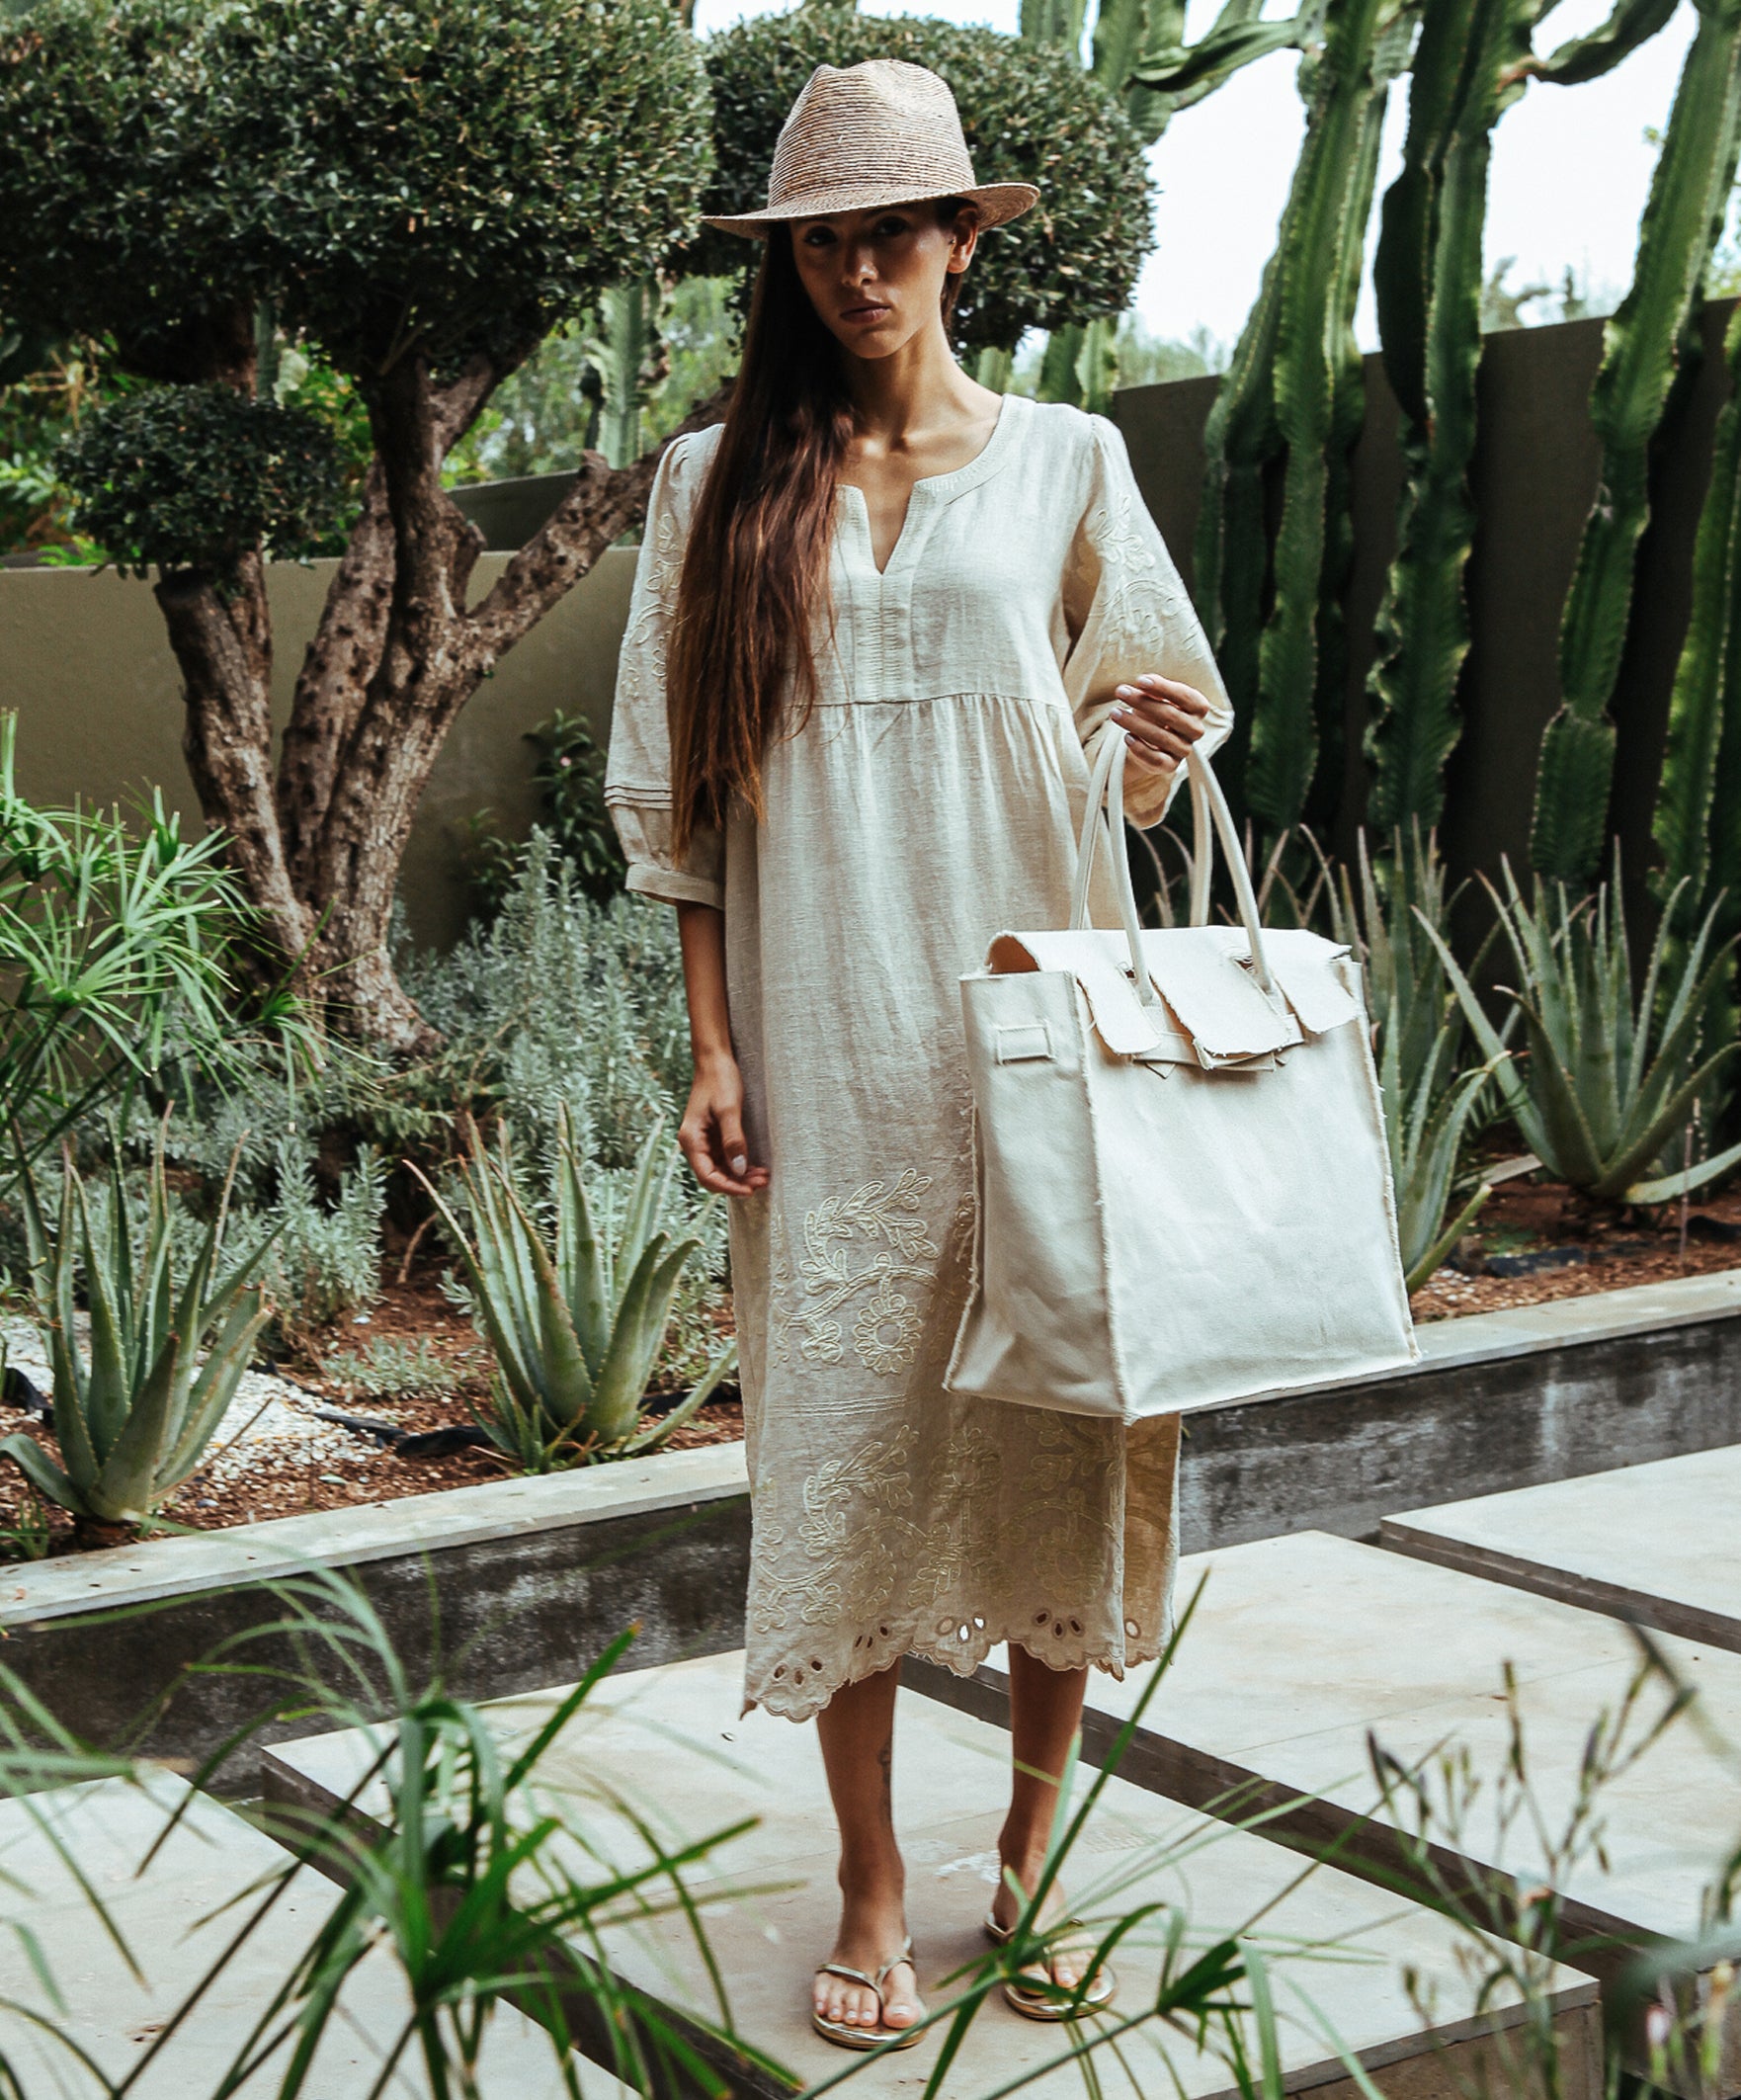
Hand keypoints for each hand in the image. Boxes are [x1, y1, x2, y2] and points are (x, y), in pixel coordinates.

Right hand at [679, 1051, 768, 1197]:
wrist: (715, 1060)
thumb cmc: (719, 1080)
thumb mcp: (729, 1109)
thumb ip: (733, 1139)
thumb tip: (738, 1169)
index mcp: (691, 1139)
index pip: (707, 1175)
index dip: (728, 1187)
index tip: (749, 1190)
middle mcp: (694, 1143)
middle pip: (714, 1176)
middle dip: (737, 1183)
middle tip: (762, 1182)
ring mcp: (704, 1141)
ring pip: (721, 1169)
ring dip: (740, 1176)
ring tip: (763, 1176)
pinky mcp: (714, 1136)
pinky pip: (725, 1158)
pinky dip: (740, 1165)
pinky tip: (756, 1167)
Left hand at [1109, 674, 1210, 776]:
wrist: (1151, 740)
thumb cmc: (1155, 711)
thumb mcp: (1156, 696)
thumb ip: (1153, 689)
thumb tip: (1144, 682)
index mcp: (1198, 708)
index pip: (1184, 696)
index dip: (1163, 687)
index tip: (1139, 680)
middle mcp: (1196, 729)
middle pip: (1170, 715)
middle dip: (1142, 702)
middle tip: (1121, 692)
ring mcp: (1184, 749)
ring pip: (1160, 737)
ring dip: (1135, 724)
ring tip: (1115, 713)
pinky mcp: (1170, 765)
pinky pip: (1156, 759)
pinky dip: (1140, 748)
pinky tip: (1127, 737)